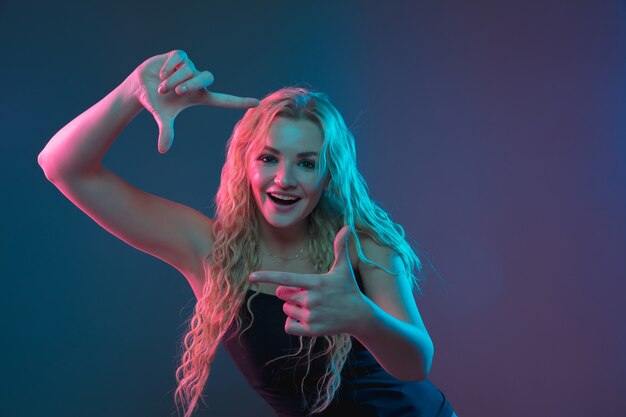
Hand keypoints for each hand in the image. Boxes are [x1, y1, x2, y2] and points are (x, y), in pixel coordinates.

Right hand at [129, 50, 259, 152]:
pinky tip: (161, 73)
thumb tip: (162, 150)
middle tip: (174, 91)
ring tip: (161, 86)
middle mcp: (198, 81)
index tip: (257, 103)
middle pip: (206, 78)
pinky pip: (179, 58)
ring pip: (188, 69)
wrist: (141, 86)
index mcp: (200, 97)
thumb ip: (166, 132)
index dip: (239, 102)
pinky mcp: (180, 56)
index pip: (224, 100)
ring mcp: (190, 67)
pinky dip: (169, 67)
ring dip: (172, 79)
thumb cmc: (156, 102)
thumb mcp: (162, 117)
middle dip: (189, 84)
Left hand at [248, 226, 368, 335]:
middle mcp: (311, 299)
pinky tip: (308, 320)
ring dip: (294, 309)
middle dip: (291, 294)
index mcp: (316, 282)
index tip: (251, 276)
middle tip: (309, 295)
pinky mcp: (311, 331)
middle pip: (283, 295)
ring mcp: (311, 316)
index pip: (285, 278)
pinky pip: (289, 326)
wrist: (360, 316)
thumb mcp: (344, 269)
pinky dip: (294, 324)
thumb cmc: (349, 289)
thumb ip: (341, 248)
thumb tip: (347, 226)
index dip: (267, 276)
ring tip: (314, 308)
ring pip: (286, 310)